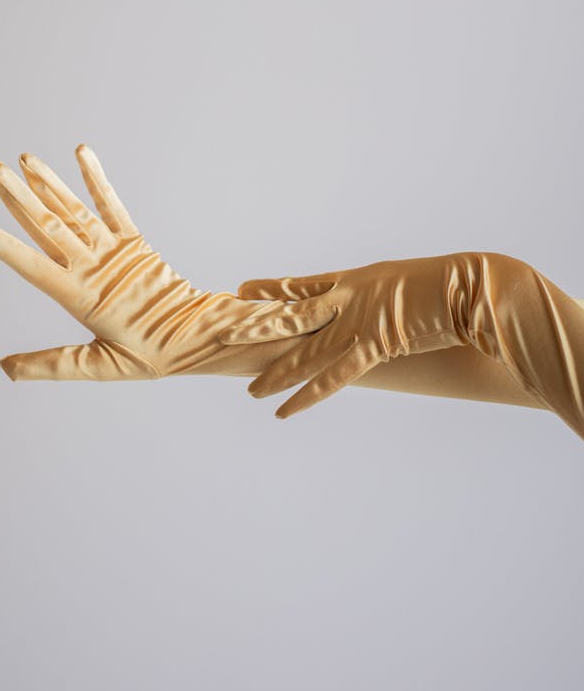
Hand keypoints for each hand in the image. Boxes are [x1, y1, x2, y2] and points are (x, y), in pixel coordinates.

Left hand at [0, 145, 291, 381]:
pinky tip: (80, 153)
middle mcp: (85, 268)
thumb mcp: (95, 366)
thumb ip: (51, 364)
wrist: (192, 340)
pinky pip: (111, 205)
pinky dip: (96, 179)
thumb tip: (4, 369)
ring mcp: (108, 252)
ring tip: (24, 159)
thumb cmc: (148, 357)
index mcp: (72, 295)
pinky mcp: (133, 243)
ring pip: (72, 210)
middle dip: (17, 198)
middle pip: (44, 225)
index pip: (27, 261)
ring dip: (49, 184)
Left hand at [219, 253, 507, 418]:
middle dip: (256, 326)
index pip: (301, 285)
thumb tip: (377, 304)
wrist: (466, 289)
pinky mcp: (373, 346)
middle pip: (290, 315)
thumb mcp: (402, 284)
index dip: (272, 288)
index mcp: (353, 280)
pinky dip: (307, 396)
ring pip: (306, 353)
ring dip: (277, 374)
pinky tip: (285, 410)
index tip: (244, 288)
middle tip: (223, 331)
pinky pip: (333, 378)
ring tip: (251, 392)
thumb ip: (381, 297)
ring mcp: (357, 323)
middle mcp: (347, 298)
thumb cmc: (445, 286)